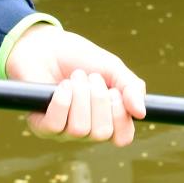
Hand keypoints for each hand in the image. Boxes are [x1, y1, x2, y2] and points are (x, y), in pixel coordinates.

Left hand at [7, 24, 146, 147]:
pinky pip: (56, 125)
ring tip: (75, 78)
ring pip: (80, 129)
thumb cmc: (79, 58)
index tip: (115, 92)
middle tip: (91, 78)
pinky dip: (62, 101)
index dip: (121, 116)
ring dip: (80, 95)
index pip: (122, 137)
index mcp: (107, 119)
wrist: (47, 45)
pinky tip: (62, 86)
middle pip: (102, 133)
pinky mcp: (42, 126)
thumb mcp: (112, 67)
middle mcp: (87, 130)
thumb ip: (131, 87)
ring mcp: (64, 131)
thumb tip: (141, 112)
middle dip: (99, 100)